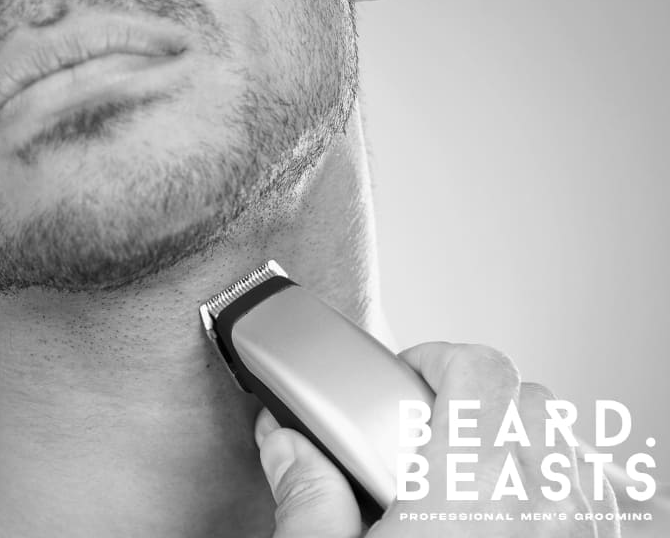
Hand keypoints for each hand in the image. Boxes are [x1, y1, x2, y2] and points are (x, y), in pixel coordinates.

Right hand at [255, 342, 620, 537]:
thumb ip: (306, 495)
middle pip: (529, 399)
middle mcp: (543, 506)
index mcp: (469, 489)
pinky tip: (504, 524)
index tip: (402, 383)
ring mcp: (581, 537)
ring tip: (464, 483)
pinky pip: (595, 496)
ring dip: (517, 443)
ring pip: (570, 445)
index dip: (434, 358)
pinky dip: (555, 489)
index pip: (478, 370)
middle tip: (423, 439)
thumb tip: (285, 443)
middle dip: (472, 403)